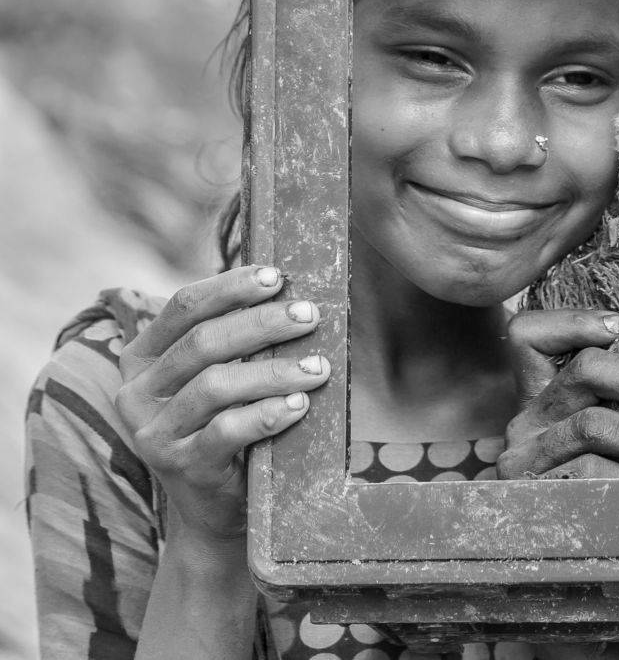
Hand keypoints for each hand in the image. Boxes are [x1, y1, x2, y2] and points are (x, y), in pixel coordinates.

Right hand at [114, 266, 329, 543]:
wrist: (212, 505)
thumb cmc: (222, 423)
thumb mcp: (215, 377)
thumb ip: (233, 340)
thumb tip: (287, 291)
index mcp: (142, 358)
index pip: (182, 307)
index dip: (230, 287)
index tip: (275, 276)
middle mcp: (137, 393)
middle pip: (203, 342)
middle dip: (262, 324)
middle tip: (309, 316)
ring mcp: (154, 432)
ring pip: (216, 385)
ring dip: (274, 371)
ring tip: (318, 367)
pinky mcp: (180, 466)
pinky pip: (227, 431)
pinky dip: (268, 413)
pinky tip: (299, 404)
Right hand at [496, 309, 618, 478]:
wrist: (548, 552)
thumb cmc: (590, 483)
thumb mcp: (593, 435)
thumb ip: (614, 403)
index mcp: (538, 392)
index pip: (529, 336)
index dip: (571, 322)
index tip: (618, 324)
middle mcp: (526, 418)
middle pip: (586, 370)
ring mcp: (525, 455)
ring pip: (594, 424)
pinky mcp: (534, 492)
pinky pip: (591, 473)